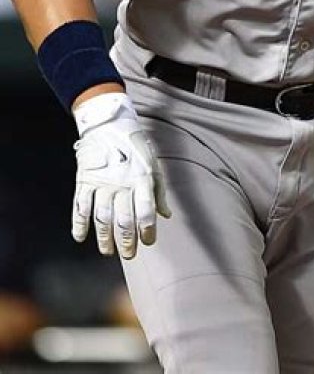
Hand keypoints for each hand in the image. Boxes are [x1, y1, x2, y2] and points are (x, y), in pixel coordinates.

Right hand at [72, 92, 170, 258]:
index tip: (149, 242)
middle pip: (123, 220)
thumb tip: (166, 215)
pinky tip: (81, 237)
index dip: (147, 230)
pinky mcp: (84, 181)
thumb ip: (160, 192)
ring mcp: (101, 184)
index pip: (146, 212)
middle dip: (127, 242)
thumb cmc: (136, 148)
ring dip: (105, 238)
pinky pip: (80, 207)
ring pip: (102, 218)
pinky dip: (79, 224)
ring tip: (108, 251)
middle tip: (129, 255)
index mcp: (142, 180)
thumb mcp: (153, 165)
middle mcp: (122, 184)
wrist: (109, 126)